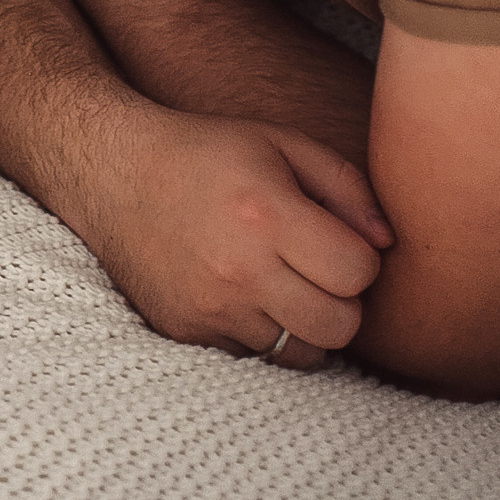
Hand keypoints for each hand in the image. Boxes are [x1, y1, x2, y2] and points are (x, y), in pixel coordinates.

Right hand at [77, 104, 393, 370]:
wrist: (112, 172)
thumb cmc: (205, 152)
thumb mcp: (279, 142)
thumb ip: (347, 186)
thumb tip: (387, 244)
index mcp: (267, 214)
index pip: (359, 273)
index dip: (360, 257)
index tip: (335, 238)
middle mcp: (238, 269)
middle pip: (340, 326)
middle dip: (343, 300)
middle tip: (316, 269)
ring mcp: (209, 307)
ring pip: (302, 352)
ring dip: (305, 323)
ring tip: (282, 283)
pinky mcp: (186, 332)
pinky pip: (255, 356)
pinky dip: (261, 331)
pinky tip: (242, 292)